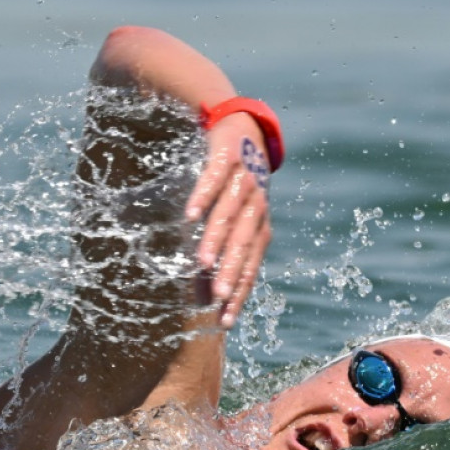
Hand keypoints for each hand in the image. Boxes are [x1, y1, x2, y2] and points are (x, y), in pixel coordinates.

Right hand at [185, 112, 271, 327]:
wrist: (244, 130)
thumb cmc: (236, 185)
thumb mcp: (235, 218)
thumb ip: (220, 252)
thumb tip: (199, 294)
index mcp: (260, 227)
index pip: (251, 266)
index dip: (239, 292)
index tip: (224, 320)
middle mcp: (256, 207)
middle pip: (243, 244)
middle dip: (229, 272)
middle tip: (216, 297)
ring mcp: (243, 182)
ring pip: (228, 215)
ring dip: (215, 239)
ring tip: (201, 262)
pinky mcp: (227, 158)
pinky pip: (214, 181)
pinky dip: (203, 197)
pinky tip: (190, 216)